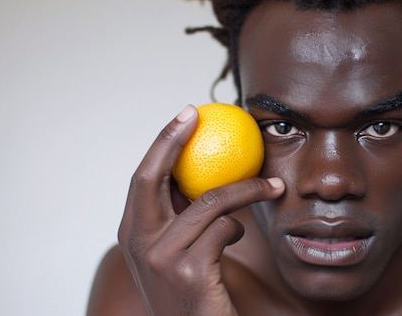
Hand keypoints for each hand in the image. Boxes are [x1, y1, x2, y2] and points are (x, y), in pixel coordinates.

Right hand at [118, 105, 283, 315]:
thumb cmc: (193, 288)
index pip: (142, 176)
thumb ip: (181, 214)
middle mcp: (137, 243)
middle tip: (201, 114)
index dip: (162, 142)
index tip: (186, 114)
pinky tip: (239, 233)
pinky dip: (238, 225)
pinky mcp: (190, 270)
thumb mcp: (177, 249)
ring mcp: (160, 257)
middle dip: (174, 139)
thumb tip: (205, 168)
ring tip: (270, 187)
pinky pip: (225, 227)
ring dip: (245, 190)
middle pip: (153, 177)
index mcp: (131, 233)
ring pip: (209, 201)